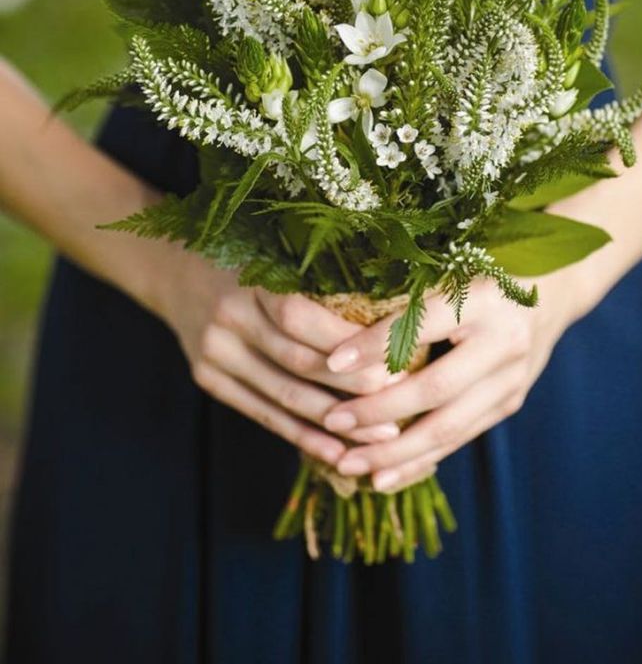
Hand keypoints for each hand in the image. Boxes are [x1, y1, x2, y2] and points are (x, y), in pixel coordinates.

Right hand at [153, 247, 405, 464]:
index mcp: (251, 279)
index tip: (392, 357)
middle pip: (297, 361)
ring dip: (334, 422)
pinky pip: (262, 414)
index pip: (300, 316)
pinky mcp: (208, 379)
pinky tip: (335, 451)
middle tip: (402, 401)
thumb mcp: (276, 256)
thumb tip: (389, 318)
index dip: (344, 341)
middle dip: (353, 387)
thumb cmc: (248, 260)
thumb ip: (319, 282)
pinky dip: (301, 435)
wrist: (174, 270)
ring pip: (282, 395)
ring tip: (381, 437)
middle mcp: (229, 316)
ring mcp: (214, 352)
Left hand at [320, 269, 585, 490]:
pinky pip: (460, 437)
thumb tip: (342, 330)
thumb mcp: (451, 269)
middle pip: (435, 388)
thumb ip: (409, 296)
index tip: (331, 361)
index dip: (376, 346)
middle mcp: (503, 341)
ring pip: (448, 427)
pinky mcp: (510, 402)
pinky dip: (420, 459)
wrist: (554, 287)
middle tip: (333, 421)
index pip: (422, 324)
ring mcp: (511, 378)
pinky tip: (384, 475)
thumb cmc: (482, 269)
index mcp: (483, 297)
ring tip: (349, 464)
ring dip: (395, 452)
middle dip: (378, 412)